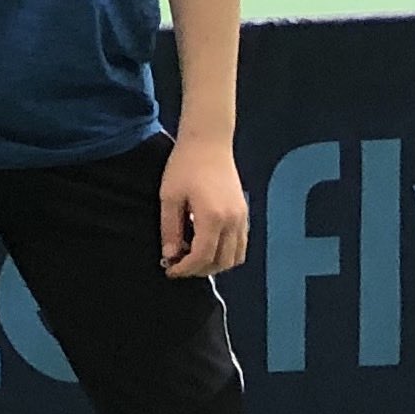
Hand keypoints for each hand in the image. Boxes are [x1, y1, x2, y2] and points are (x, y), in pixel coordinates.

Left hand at [160, 135, 248, 276]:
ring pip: (235, 257)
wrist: (209, 143)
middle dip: (199, 270)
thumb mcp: (169, 197)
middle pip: (221, 262)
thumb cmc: (184, 166)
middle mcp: (233, 222)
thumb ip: (170, 229)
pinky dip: (226, 253)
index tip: (170, 270)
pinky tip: (207, 245)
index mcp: (213, 218)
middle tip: (179, 265)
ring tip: (192, 257)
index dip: (185, 269)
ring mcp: (242, 218)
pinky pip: (241, 245)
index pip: (202, 257)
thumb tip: (170, 256)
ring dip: (214, 264)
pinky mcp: (245, 213)